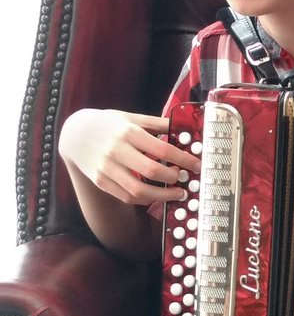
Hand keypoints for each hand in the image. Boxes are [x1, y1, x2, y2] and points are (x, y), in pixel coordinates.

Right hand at [59, 109, 200, 205]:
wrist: (75, 134)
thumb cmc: (108, 124)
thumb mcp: (131, 117)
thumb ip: (157, 123)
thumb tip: (183, 128)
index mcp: (128, 132)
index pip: (162, 149)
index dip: (183, 159)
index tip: (196, 165)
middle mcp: (117, 151)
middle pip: (152, 170)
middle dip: (174, 178)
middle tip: (185, 179)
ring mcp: (106, 168)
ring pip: (138, 190)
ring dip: (162, 195)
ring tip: (177, 193)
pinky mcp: (100, 181)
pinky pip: (126, 197)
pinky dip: (145, 199)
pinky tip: (156, 195)